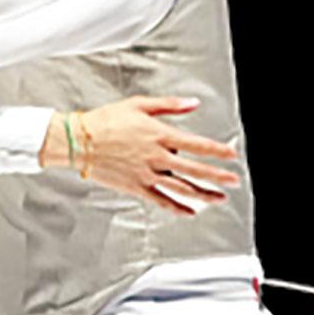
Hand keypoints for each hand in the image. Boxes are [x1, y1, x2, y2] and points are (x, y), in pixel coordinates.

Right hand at [40, 96, 239, 216]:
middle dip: (218, 176)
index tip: (232, 155)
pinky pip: (161, 201)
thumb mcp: (139, 104)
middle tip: (234, 180)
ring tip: (219, 198)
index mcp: (161, 135)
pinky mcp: (135, 188)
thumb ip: (170, 105)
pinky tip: (189, 211)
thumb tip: (193, 103)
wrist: (79, 141)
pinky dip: (177, 208)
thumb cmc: (106, 120)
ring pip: (182, 188)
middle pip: (195, 169)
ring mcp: (147, 175)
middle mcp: (157, 157)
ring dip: (204, 194)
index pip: (198, 144)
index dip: (218, 150)